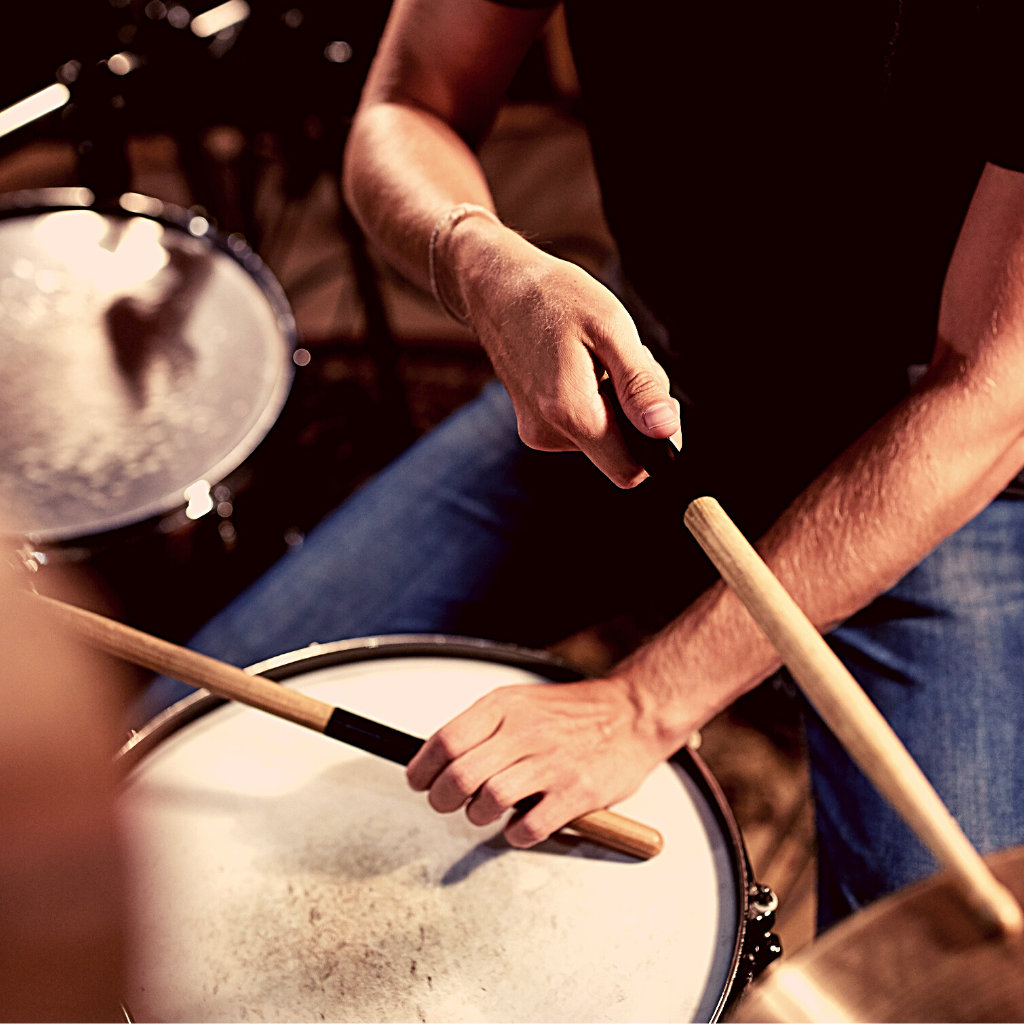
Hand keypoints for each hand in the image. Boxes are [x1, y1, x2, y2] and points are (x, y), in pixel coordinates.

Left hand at [405, 677, 673, 846]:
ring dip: (478, 816)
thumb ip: (482, 727)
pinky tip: (520, 826)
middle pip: (460, 775)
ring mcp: (551, 762)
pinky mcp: (576, 792)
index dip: (422, 768)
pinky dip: (516, 835)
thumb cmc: (573, 714)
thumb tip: (438, 758)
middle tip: (446, 804)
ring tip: (485, 813)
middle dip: (443, 799)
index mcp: (505, 707)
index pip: (445, 740)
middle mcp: (525, 731)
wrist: (632, 714)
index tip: (418, 782)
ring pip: (489, 801)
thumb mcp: (521, 703)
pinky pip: (530, 827)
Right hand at [444, 218, 680, 487]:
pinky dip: (595, 402)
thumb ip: (640, 385)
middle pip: (619, 454)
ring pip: (602, 439)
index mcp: (569, 412)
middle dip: (635, 415)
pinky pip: (582, 428)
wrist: (497, 287)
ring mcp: (537, 432)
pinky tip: (583, 366)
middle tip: (624, 362)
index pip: (630, 470)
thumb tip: (665, 430)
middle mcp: (548, 433)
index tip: (656, 397)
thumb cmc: (554, 297)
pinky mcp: (534, 425)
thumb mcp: (611, 328)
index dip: (656, 443)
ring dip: (615, 404)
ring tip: (598, 357)